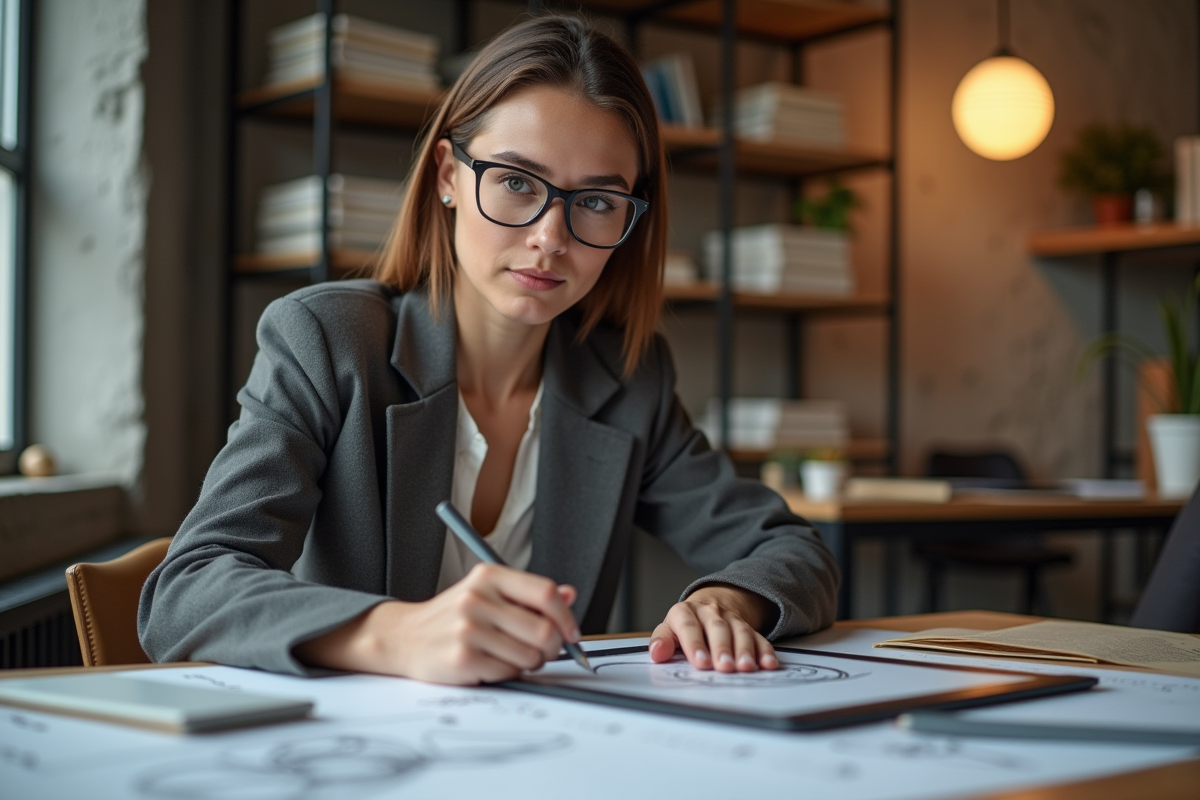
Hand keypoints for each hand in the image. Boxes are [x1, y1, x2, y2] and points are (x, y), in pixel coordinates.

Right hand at [294, 563, 579, 684]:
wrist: (402, 636)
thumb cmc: (452, 616)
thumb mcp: (488, 592)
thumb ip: (529, 594)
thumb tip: (570, 595)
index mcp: (489, 575)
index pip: (546, 593)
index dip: (566, 617)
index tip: (572, 632)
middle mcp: (478, 598)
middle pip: (544, 630)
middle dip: (552, 648)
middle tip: (543, 651)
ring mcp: (468, 629)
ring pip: (529, 656)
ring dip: (529, 663)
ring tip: (510, 656)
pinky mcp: (462, 659)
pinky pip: (508, 673)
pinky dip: (508, 674)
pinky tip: (491, 664)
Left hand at [648, 584, 777, 672]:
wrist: (709, 605)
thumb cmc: (685, 624)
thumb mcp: (669, 629)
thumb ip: (662, 641)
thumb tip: (657, 654)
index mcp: (686, 611)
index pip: (689, 626)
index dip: (695, 644)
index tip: (701, 662)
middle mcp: (710, 612)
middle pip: (717, 628)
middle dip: (722, 648)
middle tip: (724, 667)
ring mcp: (731, 618)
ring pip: (740, 631)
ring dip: (745, 650)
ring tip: (745, 668)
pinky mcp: (748, 627)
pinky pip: (759, 637)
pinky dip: (765, 651)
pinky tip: (768, 664)